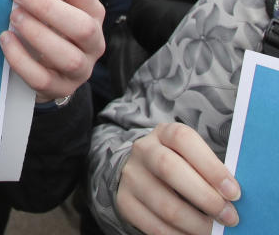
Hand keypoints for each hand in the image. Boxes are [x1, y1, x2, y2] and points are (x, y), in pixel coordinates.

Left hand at [0, 0, 105, 102]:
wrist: (49, 69)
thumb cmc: (47, 25)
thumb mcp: (50, 5)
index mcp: (92, 12)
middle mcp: (93, 42)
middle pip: (81, 25)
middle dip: (46, 7)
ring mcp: (80, 69)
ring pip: (67, 56)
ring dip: (37, 33)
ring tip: (13, 16)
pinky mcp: (60, 88)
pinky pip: (42, 78)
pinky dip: (20, 59)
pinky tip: (5, 39)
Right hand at [116, 123, 240, 233]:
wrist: (142, 172)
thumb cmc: (181, 165)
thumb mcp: (192, 156)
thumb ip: (210, 170)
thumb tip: (233, 198)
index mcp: (164, 133)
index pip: (184, 140)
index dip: (211, 166)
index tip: (234, 192)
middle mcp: (143, 150)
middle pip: (169, 169)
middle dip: (205, 197)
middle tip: (229, 217)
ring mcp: (131, 176)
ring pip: (164, 204)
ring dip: (196, 224)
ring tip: (214, 231)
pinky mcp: (125, 201)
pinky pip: (153, 225)